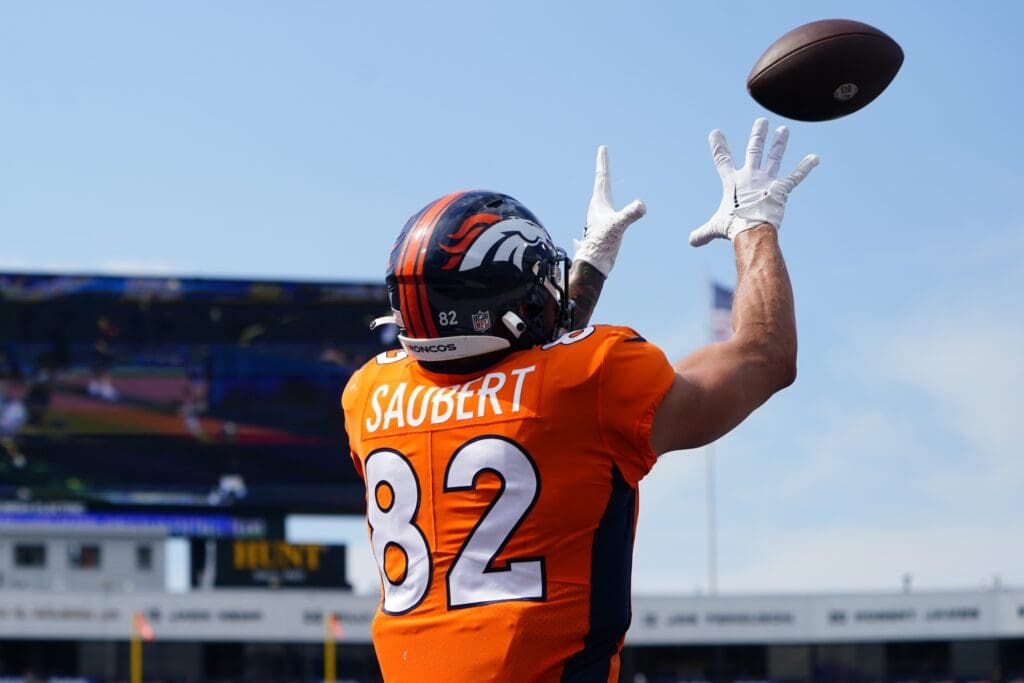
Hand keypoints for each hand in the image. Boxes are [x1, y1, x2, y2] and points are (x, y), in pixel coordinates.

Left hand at [573, 145, 646, 276]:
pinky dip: (607, 202)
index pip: (602, 176)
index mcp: (600, 202)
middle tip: (603, 154)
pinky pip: (607, 210)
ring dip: (604, 185)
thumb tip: (642, 205)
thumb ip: (630, 214)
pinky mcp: (604, 227)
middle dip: (603, 168)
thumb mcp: (618, 226)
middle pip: (601, 182)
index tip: (602, 148)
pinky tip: (605, 207)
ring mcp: (600, 217)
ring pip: (602, 196)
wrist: (594, 264)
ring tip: (604, 178)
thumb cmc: (602, 244)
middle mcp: (598, 207)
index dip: (603, 162)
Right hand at [689, 118, 818, 246]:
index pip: (722, 160)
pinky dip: (805, 167)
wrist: (752, 229)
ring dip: (780, 144)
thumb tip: (691, 242)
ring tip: (784, 131)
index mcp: (732, 182)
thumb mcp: (715, 228)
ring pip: (774, 157)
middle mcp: (750, 176)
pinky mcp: (782, 189)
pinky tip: (815, 158)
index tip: (716, 133)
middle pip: (754, 150)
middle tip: (762, 122)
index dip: (718, 146)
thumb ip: (702, 233)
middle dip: (758, 135)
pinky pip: (795, 177)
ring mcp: (767, 181)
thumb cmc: (733, 226)